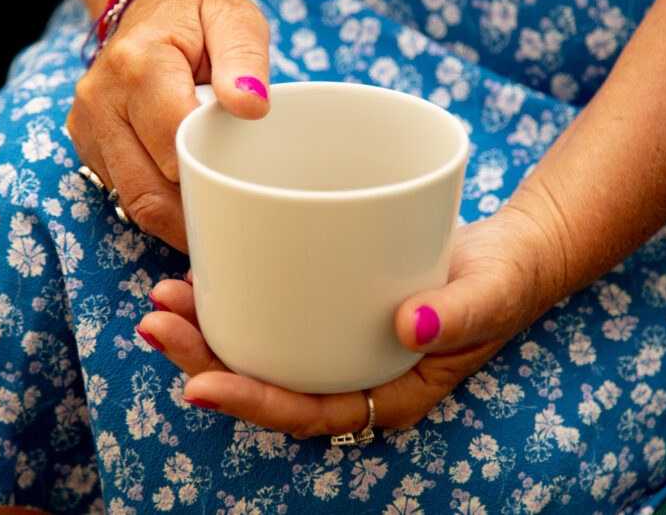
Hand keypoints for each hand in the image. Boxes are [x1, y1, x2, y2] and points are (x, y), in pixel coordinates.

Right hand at [67, 0, 270, 250]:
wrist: (152, 1)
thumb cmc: (200, 16)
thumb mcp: (234, 20)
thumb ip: (245, 59)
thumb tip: (251, 106)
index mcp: (139, 64)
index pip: (175, 145)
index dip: (213, 173)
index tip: (247, 186)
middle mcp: (101, 97)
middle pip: (147, 187)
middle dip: (193, 213)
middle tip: (236, 224)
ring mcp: (86, 122)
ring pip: (131, 199)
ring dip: (174, 219)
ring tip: (216, 218)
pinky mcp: (85, 140)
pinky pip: (120, 191)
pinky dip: (156, 203)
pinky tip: (187, 199)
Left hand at [136, 211, 555, 436]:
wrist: (509, 252)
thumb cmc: (505, 281)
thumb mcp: (492, 294)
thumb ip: (459, 315)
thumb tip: (410, 326)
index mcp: (388, 391)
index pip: (310, 414)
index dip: (252, 404)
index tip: (199, 385)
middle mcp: (354, 372)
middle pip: (268, 383)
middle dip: (205, 362)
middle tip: (157, 324)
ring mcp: (339, 339)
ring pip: (263, 349)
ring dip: (207, 331)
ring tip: (162, 301)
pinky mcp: (330, 302)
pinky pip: (277, 310)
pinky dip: (237, 294)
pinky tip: (205, 271)